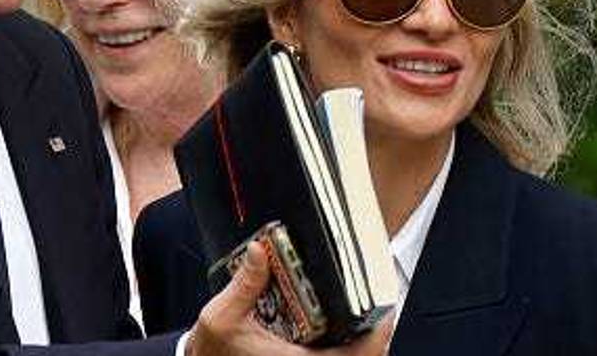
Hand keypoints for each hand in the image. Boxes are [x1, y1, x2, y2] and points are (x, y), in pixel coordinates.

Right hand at [186, 242, 392, 355]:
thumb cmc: (211, 351)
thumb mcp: (220, 316)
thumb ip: (244, 284)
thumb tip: (260, 251)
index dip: (377, 336)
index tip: (385, 312)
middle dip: (374, 333)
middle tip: (379, 304)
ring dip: (359, 338)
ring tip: (363, 307)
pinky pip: (332, 355)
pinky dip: (343, 342)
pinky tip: (338, 319)